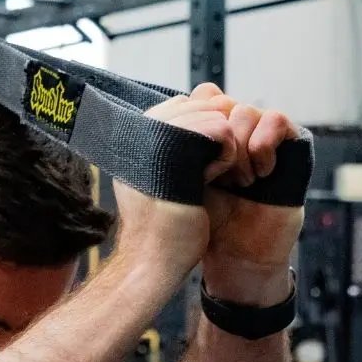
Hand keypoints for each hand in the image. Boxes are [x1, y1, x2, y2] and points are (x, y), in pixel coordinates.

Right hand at [112, 89, 237, 290]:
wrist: (152, 259)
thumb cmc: (161, 224)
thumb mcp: (159, 176)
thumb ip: (172, 142)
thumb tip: (203, 104)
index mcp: (133, 134)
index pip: (182, 104)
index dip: (205, 123)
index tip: (207, 159)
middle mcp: (138, 129)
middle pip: (199, 102)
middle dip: (219, 128)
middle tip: (222, 168)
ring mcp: (154, 136)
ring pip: (211, 112)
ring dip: (226, 142)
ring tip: (222, 175)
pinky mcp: (175, 149)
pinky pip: (219, 130)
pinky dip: (229, 153)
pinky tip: (220, 177)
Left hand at [191, 83, 303, 278]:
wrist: (236, 251)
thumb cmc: (202, 221)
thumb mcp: (177, 181)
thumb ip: (172, 150)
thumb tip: (157, 117)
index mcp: (208, 135)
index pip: (202, 97)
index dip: (195, 119)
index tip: (189, 156)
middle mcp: (235, 131)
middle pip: (221, 101)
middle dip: (214, 137)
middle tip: (215, 175)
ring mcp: (263, 136)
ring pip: (245, 110)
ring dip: (238, 147)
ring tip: (238, 182)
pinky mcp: (290, 145)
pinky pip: (276, 119)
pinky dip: (262, 144)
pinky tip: (258, 175)